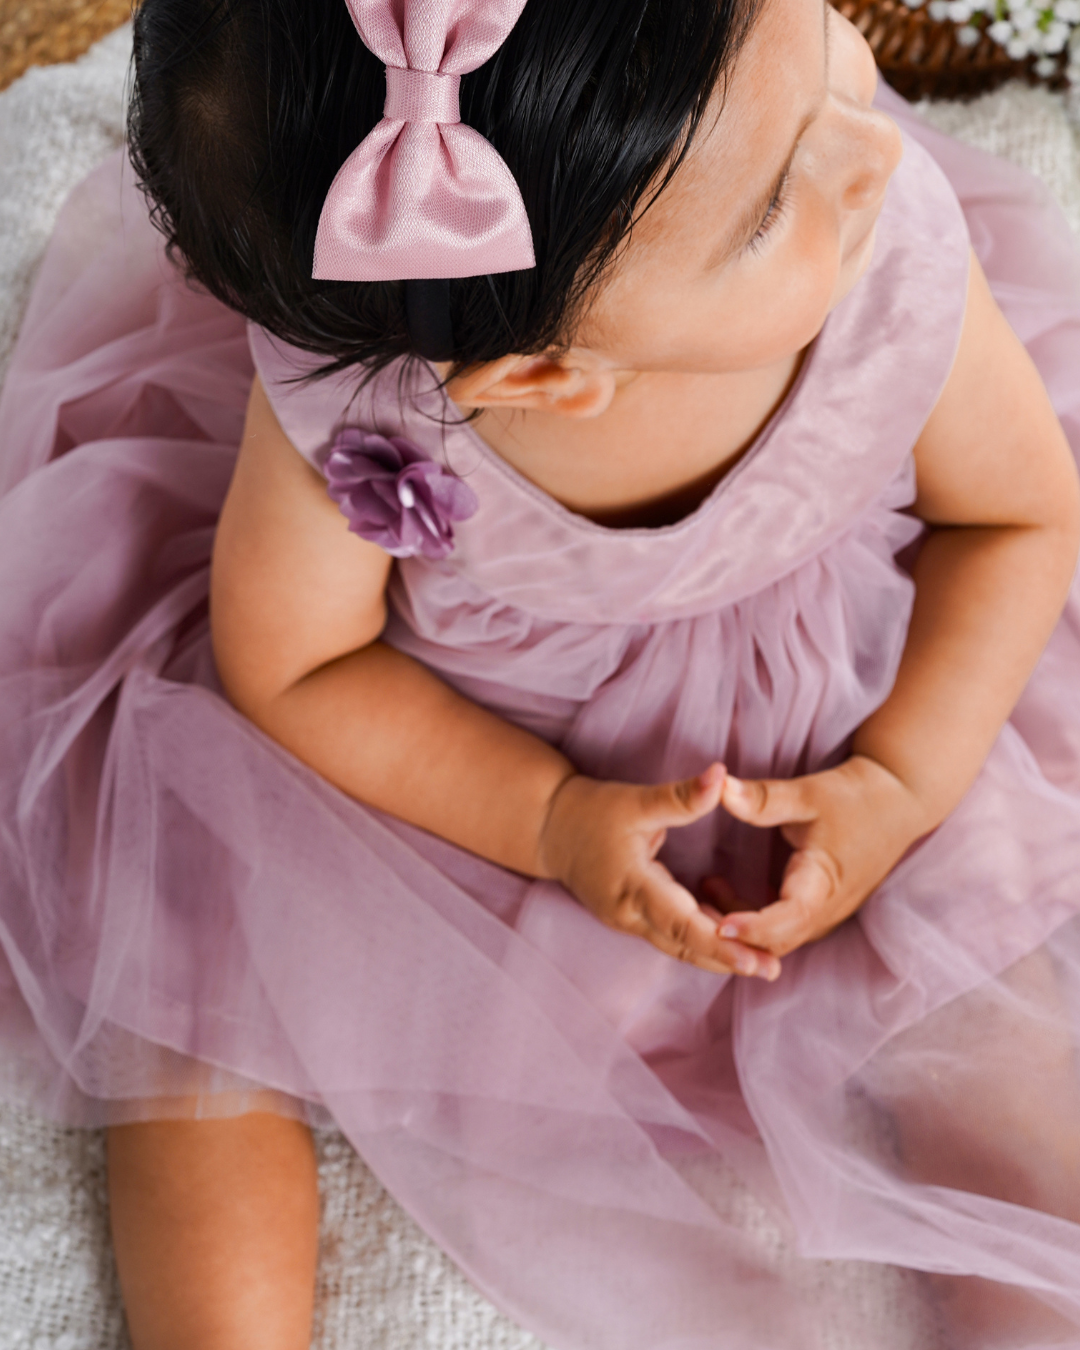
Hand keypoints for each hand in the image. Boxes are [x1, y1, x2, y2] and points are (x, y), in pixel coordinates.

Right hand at [539, 765, 780, 979]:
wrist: (550, 829)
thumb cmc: (592, 812)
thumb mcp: (637, 800)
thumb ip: (681, 796)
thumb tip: (721, 775)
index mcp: (630, 884)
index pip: (680, 922)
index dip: (719, 943)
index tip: (754, 957)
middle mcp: (628, 912)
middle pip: (683, 945)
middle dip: (727, 960)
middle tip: (772, 969)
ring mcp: (627, 920)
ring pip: (677, 946)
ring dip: (717, 956)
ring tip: (761, 963)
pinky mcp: (630, 918)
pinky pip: (670, 936)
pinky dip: (699, 941)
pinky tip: (730, 940)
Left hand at [705, 754, 930, 959]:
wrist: (898, 802)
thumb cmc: (856, 797)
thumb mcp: (808, 793)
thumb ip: (763, 798)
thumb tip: (720, 788)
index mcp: (824, 882)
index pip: (788, 919)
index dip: (754, 927)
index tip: (720, 927)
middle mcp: (827, 909)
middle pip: (777, 941)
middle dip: (736, 937)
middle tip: (692, 915)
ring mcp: (826, 914)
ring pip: (777, 939)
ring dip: (740, 929)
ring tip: (703, 896)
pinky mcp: (820, 909)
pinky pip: (783, 928)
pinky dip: (751, 919)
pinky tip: (720, 892)